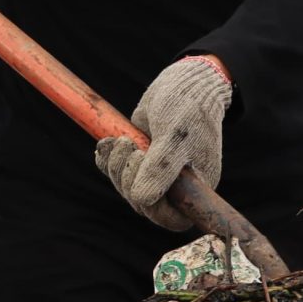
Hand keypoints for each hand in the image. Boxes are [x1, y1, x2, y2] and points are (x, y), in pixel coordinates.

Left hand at [93, 56, 232, 230]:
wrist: (181, 83)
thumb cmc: (187, 108)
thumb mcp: (175, 137)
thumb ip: (161, 169)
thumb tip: (142, 200)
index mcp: (195, 187)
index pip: (172, 219)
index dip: (153, 208)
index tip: (143, 183)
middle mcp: (176, 185)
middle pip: (143, 205)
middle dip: (128, 179)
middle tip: (130, 149)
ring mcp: (155, 173)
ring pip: (126, 188)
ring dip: (116, 167)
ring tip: (121, 141)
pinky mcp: (138, 159)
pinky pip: (115, 172)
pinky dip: (107, 160)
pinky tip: (108, 143)